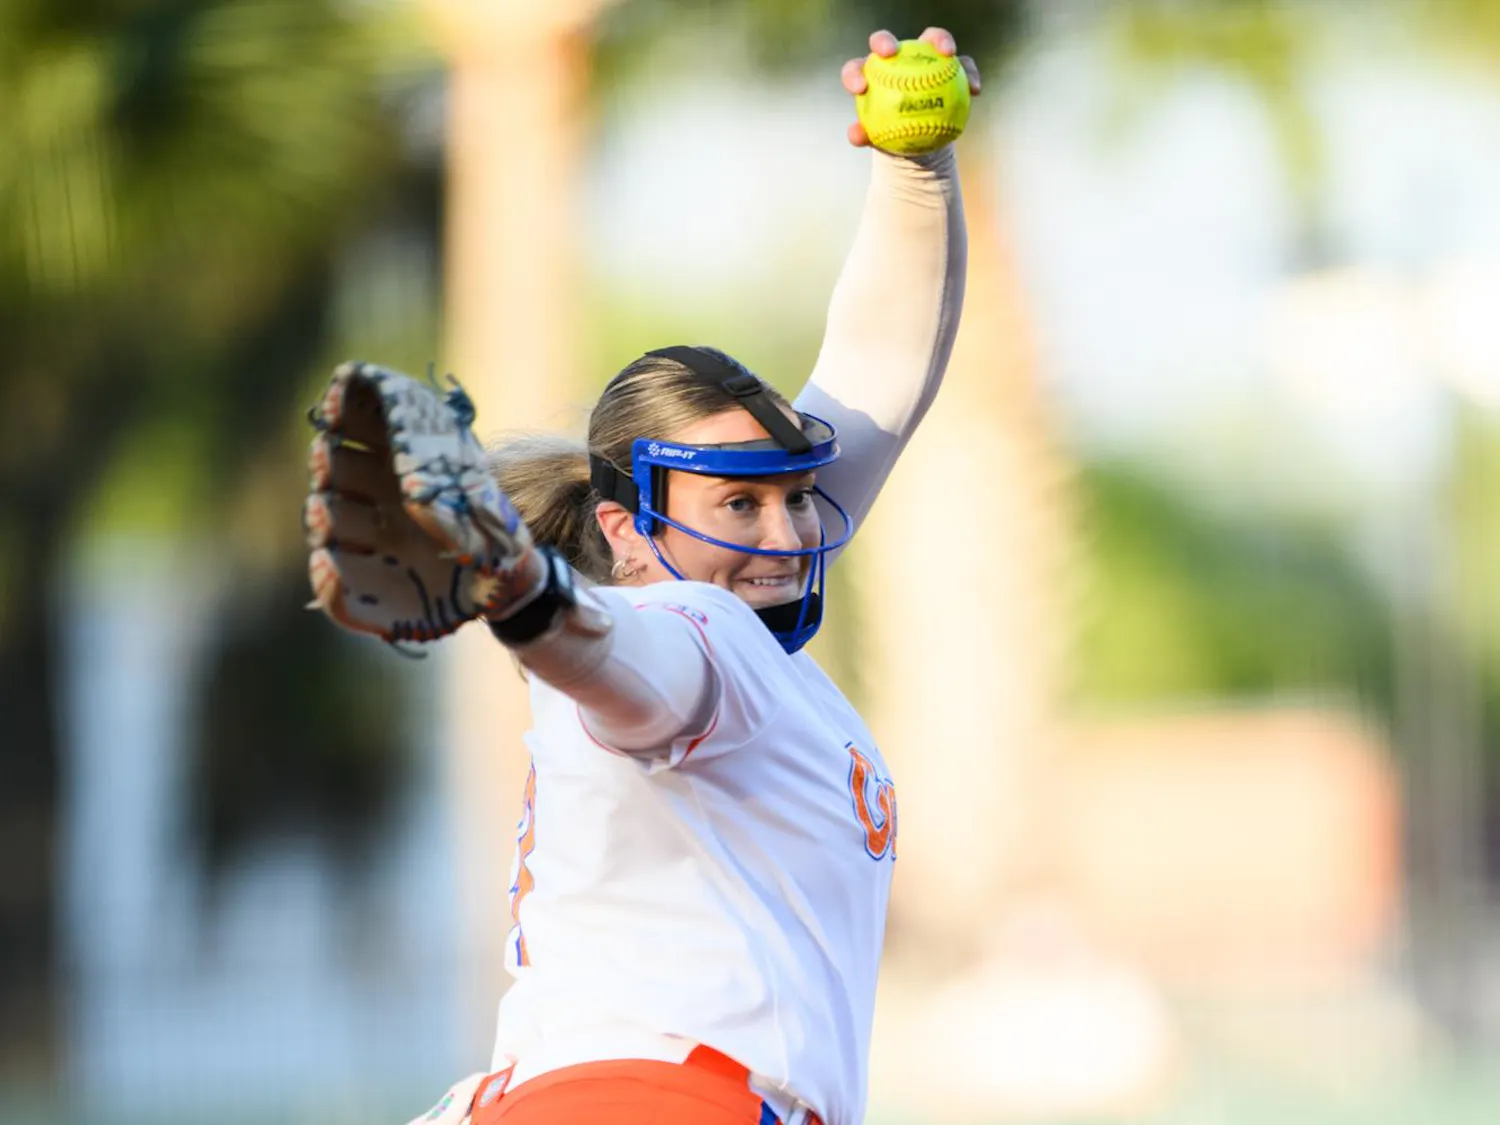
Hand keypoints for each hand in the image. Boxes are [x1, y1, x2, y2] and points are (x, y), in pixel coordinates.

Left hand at [841, 27, 981, 148]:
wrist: (920, 138)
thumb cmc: (895, 137)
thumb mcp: (880, 140)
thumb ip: (866, 135)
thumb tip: (856, 135)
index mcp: (870, 75)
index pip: (857, 68)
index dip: (854, 73)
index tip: (860, 88)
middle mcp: (894, 58)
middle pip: (885, 41)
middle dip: (884, 41)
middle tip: (890, 52)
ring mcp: (922, 56)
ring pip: (930, 39)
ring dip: (941, 40)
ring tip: (949, 54)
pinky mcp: (948, 64)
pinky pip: (962, 65)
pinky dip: (969, 74)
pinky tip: (975, 90)